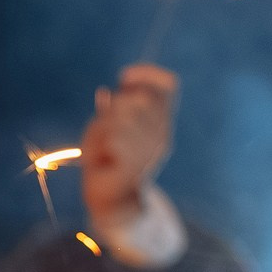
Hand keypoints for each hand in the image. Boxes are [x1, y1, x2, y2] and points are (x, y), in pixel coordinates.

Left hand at [79, 63, 177, 221]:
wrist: (108, 196)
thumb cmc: (105, 155)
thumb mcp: (108, 122)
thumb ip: (117, 102)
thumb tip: (126, 79)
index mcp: (159, 119)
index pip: (168, 84)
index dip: (148, 74)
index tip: (124, 77)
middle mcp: (162, 133)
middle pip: (139, 99)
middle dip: (116, 106)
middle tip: (108, 126)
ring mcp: (152, 151)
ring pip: (125, 119)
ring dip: (106, 127)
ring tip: (105, 144)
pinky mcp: (136, 166)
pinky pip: (116, 140)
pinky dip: (103, 143)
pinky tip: (106, 156)